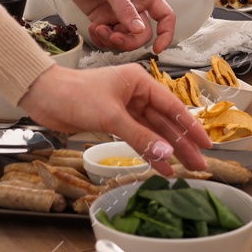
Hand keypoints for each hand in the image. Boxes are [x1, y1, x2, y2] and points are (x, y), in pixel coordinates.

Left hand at [18, 63, 210, 175]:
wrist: (45, 97)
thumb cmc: (75, 94)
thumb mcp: (110, 115)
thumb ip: (139, 136)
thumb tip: (166, 153)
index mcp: (140, 81)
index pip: (172, 105)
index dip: (190, 126)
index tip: (206, 143)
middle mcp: (136, 93)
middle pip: (165, 121)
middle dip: (183, 143)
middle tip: (200, 164)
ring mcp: (125, 108)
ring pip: (153, 132)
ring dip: (167, 151)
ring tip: (186, 169)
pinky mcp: (114, 122)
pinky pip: (138, 138)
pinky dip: (148, 152)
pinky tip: (160, 166)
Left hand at [50, 0, 176, 52]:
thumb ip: (124, 8)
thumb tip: (138, 30)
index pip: (164, 16)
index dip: (165, 34)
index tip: (157, 48)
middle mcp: (133, 5)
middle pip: (141, 34)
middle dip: (128, 40)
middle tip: (114, 38)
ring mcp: (116, 12)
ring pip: (123, 38)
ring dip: (111, 40)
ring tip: (99, 29)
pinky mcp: (101, 17)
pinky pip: (106, 36)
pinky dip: (100, 38)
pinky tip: (93, 29)